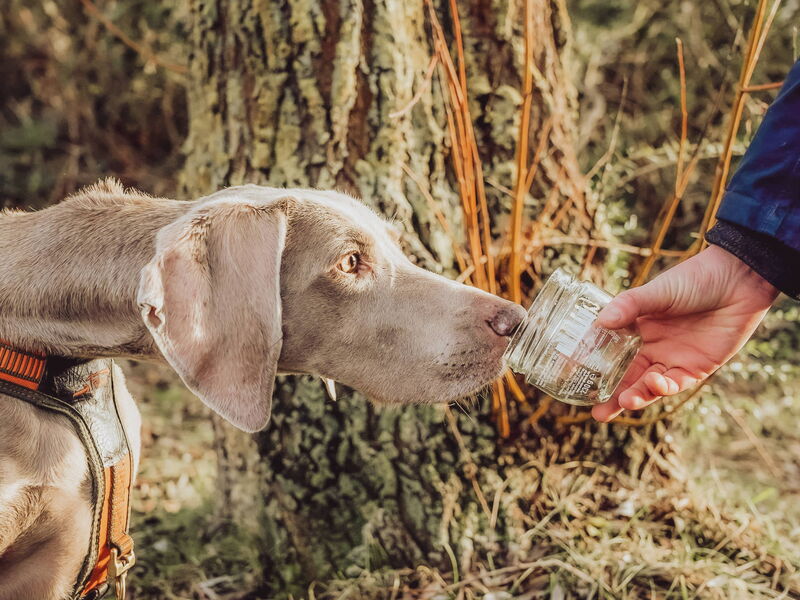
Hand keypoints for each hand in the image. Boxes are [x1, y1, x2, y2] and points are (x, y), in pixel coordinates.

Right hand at [592, 245, 778, 421]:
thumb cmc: (694, 279)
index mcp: (637, 329)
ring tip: (624, 402)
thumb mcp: (656, 291)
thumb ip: (629, 306)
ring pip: (650, 386)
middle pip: (628, 378)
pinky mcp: (697, 367)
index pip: (612, 355)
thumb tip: (601, 322)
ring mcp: (674, 359)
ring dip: (637, 396)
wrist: (737, 280)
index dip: (596, 370)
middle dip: (613, 398)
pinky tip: (655, 383)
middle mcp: (653, 347)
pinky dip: (663, 388)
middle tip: (597, 413)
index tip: (576, 381)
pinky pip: (676, 384)